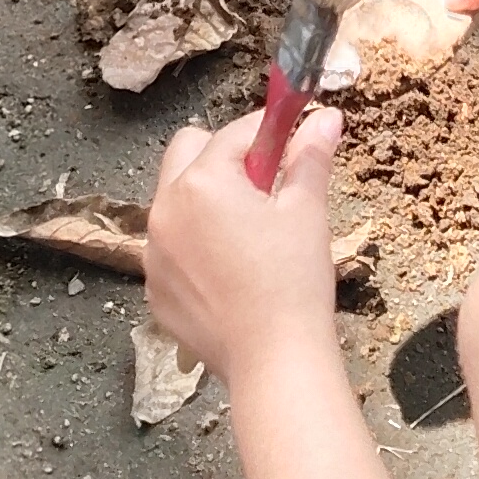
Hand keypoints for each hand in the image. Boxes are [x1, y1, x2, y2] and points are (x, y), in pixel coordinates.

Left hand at [145, 102, 345, 388]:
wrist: (273, 362)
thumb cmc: (293, 281)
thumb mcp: (307, 212)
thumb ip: (310, 157)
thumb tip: (325, 117)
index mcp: (201, 182)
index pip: (236, 134)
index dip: (270, 132)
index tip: (293, 139)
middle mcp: (165, 209)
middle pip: (188, 153)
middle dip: (224, 158)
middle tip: (265, 187)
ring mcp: (153, 252)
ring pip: (176, 202)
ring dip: (207, 202)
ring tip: (250, 235)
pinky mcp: (155, 289)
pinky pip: (171, 248)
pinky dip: (196, 248)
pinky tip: (232, 274)